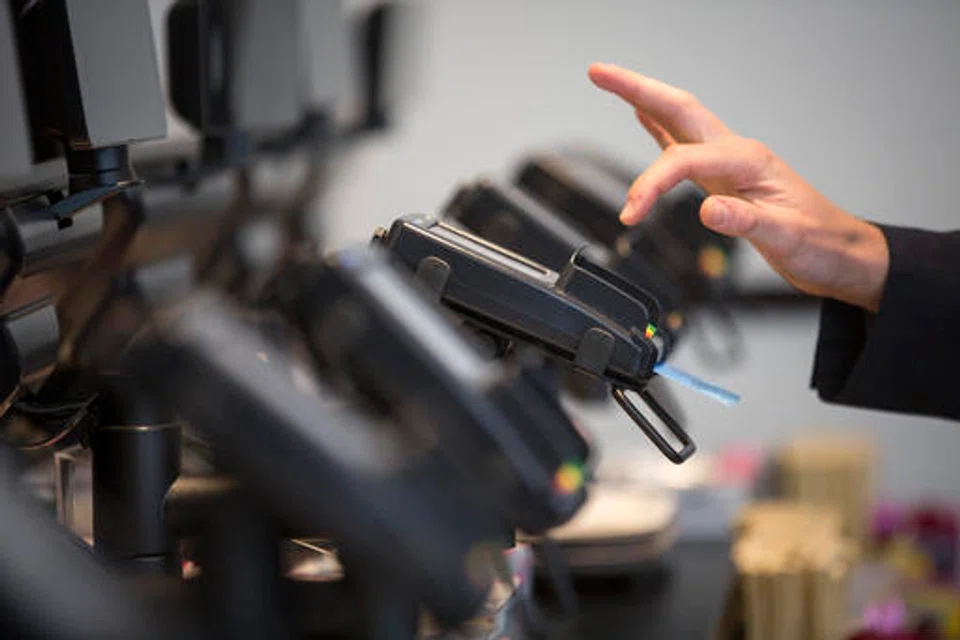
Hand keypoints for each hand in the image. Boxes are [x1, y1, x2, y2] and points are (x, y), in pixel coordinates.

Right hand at [587, 63, 889, 312]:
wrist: (841, 253)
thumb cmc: (819, 244)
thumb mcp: (786, 239)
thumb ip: (746, 221)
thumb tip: (709, 211)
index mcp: (749, 162)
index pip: (684, 160)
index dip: (651, 184)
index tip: (631, 213)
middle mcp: (737, 154)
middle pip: (678, 109)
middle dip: (637, 89)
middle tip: (599, 73)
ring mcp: (730, 162)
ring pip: (679, 120)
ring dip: (643, 100)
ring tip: (611, 83)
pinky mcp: (725, 177)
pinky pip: (684, 143)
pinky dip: (659, 126)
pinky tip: (644, 117)